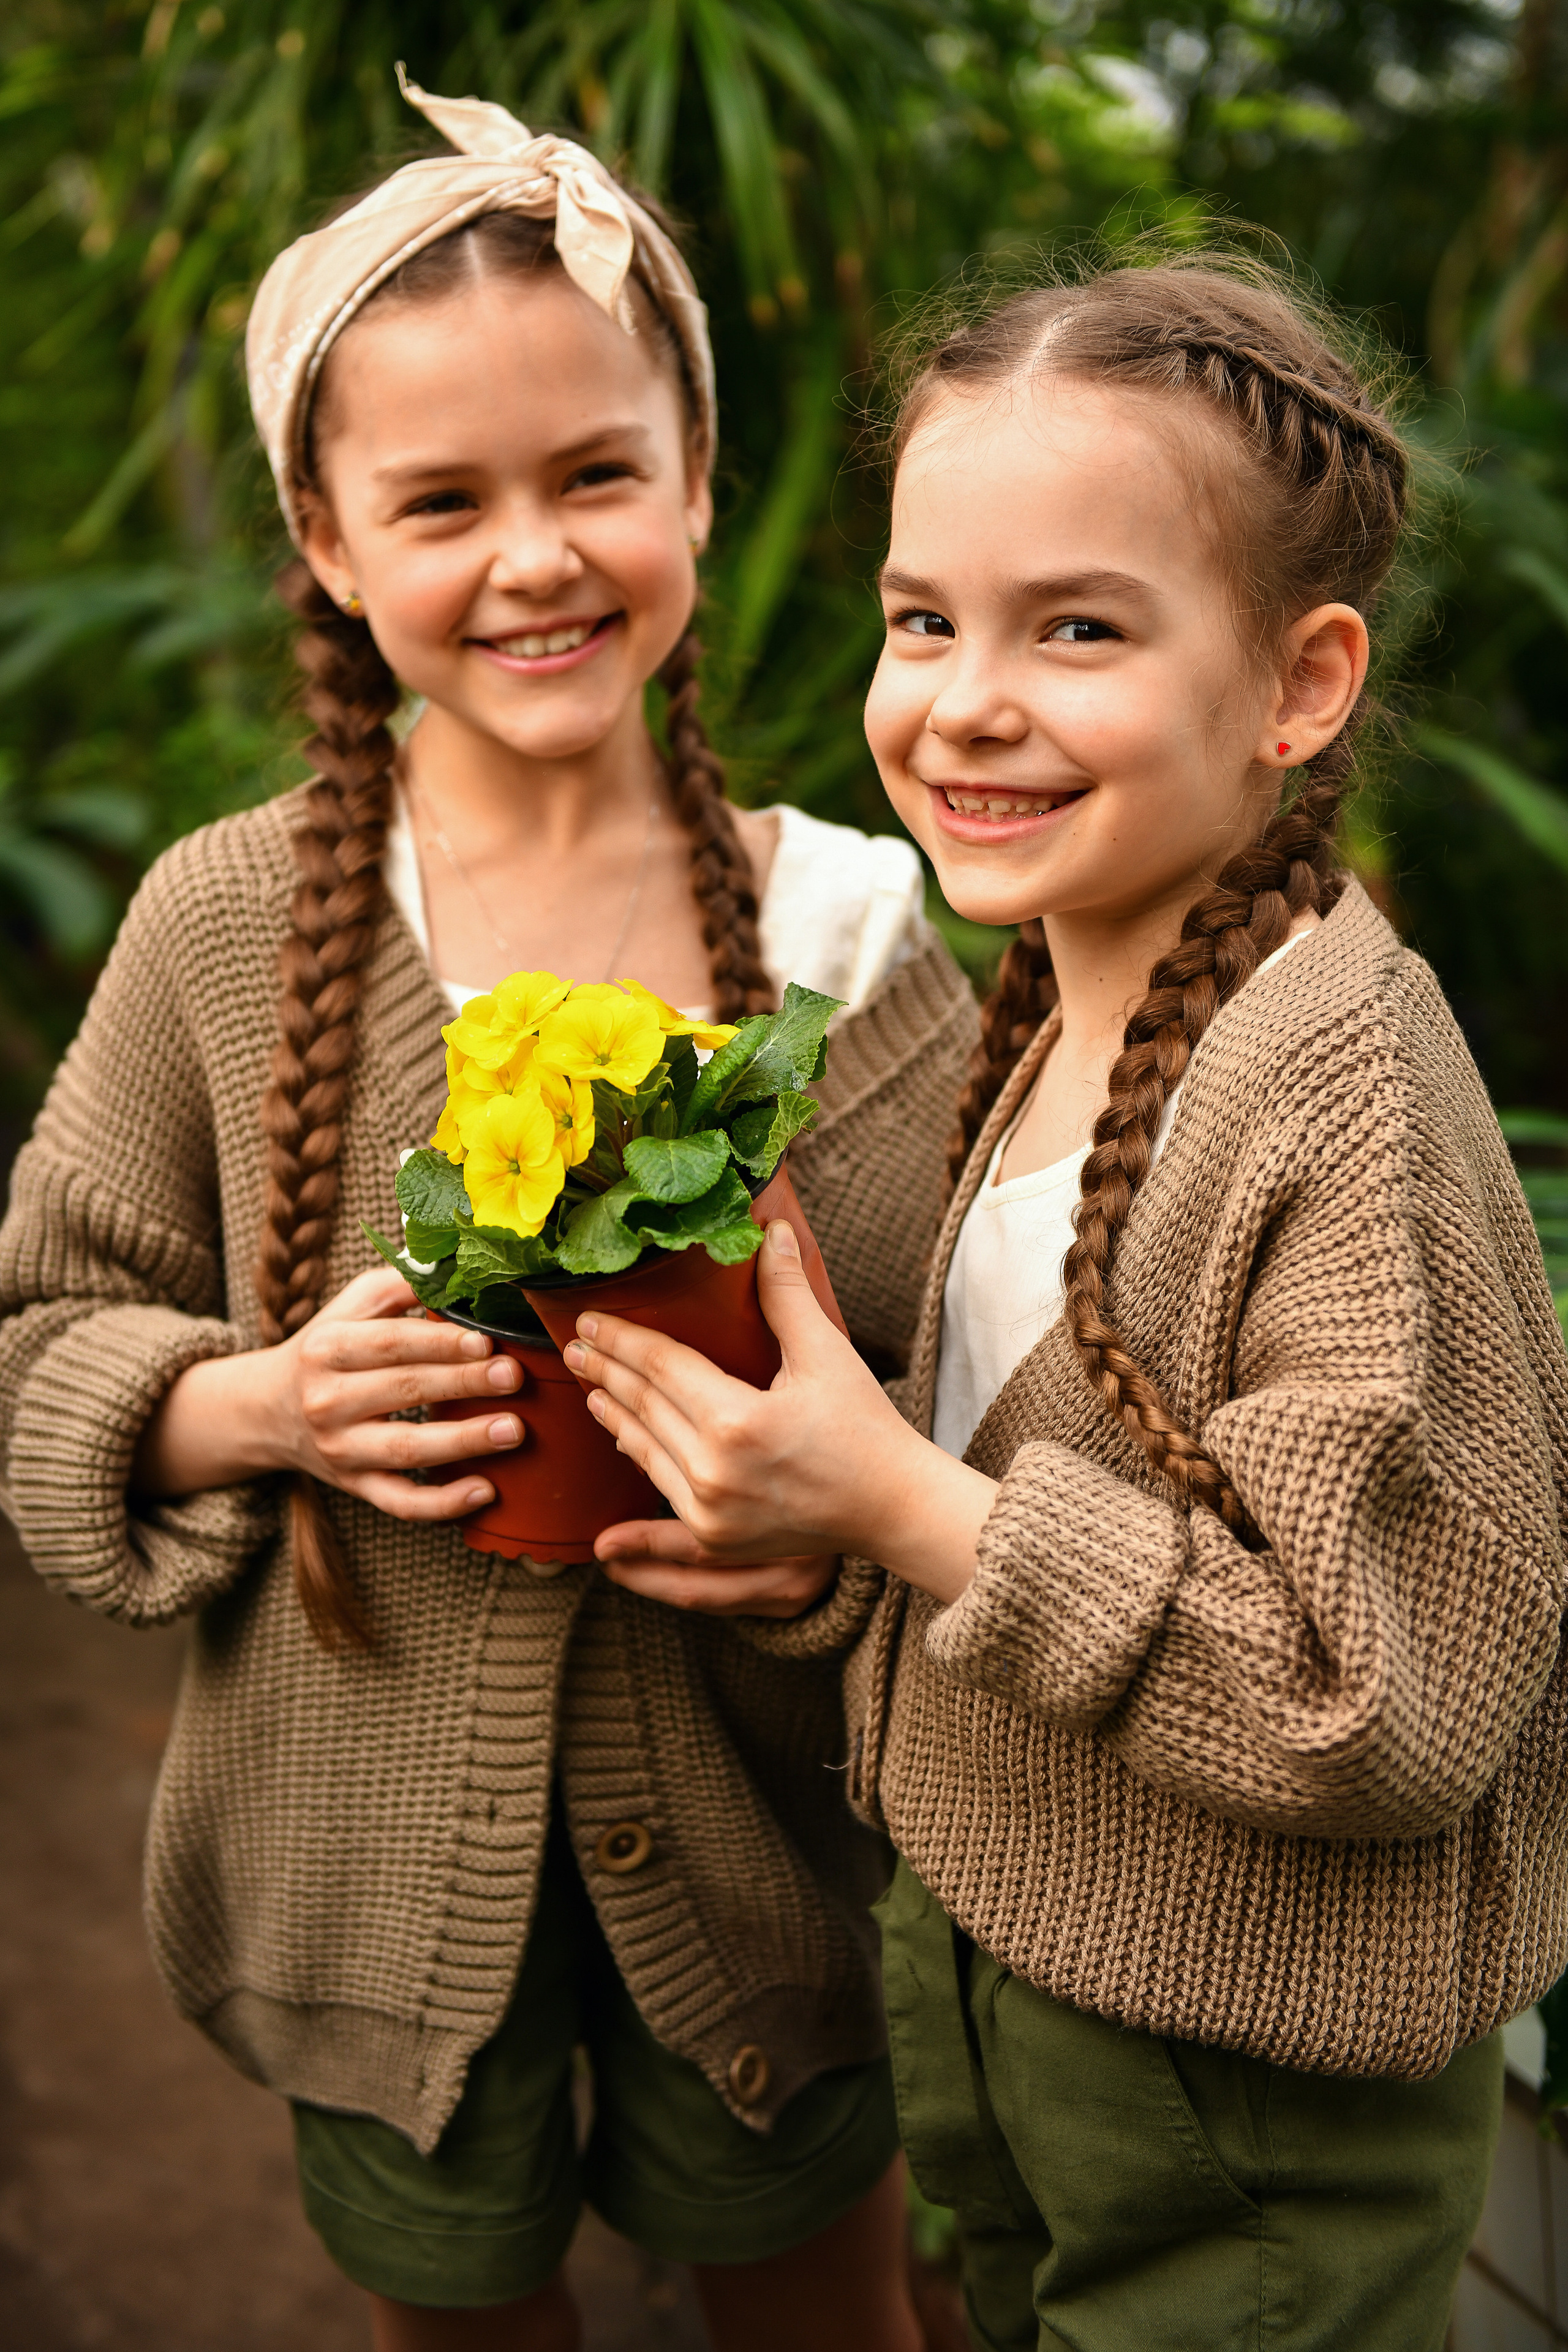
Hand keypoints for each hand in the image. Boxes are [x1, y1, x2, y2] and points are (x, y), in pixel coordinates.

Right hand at [133, 1266, 525, 1521]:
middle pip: (403, 1391)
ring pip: (405, 1449)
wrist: (269, 1409)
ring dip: (463, 1441)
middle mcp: (327, 1400)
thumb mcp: (352, 1306)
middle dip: (464, 1383)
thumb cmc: (330, 1348)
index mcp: (328, 1347)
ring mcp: (340, 1449)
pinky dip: (442, 1503)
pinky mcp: (354, 1486)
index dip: (440, 1342)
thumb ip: (400, 1285)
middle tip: (515, 1376)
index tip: (486, 1339)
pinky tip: (485, 1491)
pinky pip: (399, 1502)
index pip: (390, 1343)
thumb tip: (457, 1266)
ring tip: (515, 1430)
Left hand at [564, 1220, 997, 1604]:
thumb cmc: (864, 1426)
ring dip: (613, 1413)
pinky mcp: (713, 1537)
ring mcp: (710, 1512)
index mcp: (737, 1422)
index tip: (588, 1319)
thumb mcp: (827, 1353)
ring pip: (643, 1449)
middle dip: (605, 1371)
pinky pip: (661, 1486)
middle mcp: (714, 1471)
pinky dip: (639, 1454)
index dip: (622, 1339)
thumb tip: (771, 1229)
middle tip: (574, 1345)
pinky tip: (623, 1432)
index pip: (662, 1367)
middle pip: (644, 1406)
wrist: (891, 1508)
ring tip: (589, 1384)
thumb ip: (788, 1294)